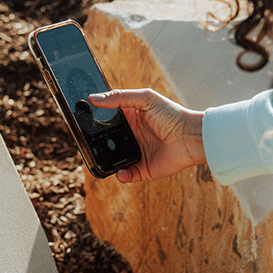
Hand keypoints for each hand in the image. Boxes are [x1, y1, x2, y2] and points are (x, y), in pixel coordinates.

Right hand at [89, 89, 204, 182]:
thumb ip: (119, 97)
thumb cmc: (171, 114)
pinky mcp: (144, 169)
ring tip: (100, 158)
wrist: (190, 136)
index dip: (96, 121)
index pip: (108, 120)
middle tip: (87, 141)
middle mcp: (132, 136)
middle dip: (98, 143)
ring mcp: (137, 153)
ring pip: (115, 159)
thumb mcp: (145, 99)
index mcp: (130, 119)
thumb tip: (94, 98)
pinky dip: (121, 175)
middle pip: (109, 141)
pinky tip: (119, 171)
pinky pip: (127, 174)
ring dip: (107, 160)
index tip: (82, 120)